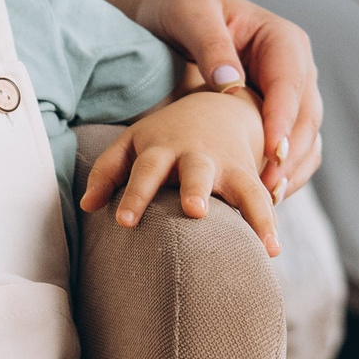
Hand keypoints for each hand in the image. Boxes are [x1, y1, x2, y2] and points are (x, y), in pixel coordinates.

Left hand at [80, 90, 279, 255]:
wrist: (217, 107)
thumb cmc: (163, 136)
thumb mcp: (131, 143)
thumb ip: (107, 171)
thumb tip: (87, 206)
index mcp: (162, 147)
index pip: (145, 170)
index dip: (136, 194)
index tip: (124, 221)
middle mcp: (197, 156)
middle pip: (196, 170)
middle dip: (196, 188)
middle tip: (195, 211)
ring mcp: (227, 166)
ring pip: (242, 187)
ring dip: (249, 211)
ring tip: (258, 241)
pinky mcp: (250, 176)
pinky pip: (262, 200)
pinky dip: (268, 223)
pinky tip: (272, 251)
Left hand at [126, 0, 322, 201]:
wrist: (171, 15)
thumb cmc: (180, 9)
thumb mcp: (191, 15)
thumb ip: (211, 46)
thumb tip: (231, 85)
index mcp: (282, 38)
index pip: (290, 83)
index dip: (283, 120)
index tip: (271, 152)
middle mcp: (296, 67)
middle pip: (306, 116)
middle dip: (290, 154)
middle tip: (268, 188)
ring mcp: (291, 93)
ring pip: (306, 137)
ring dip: (291, 169)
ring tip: (269, 199)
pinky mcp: (278, 115)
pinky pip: (293, 147)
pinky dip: (284, 171)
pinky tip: (265, 195)